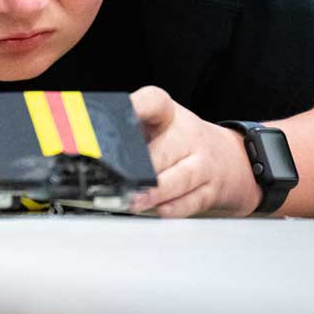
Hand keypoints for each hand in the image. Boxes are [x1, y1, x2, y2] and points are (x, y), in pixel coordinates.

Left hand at [129, 86, 261, 217]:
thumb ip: (127, 129)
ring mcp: (202, 164)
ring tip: (132, 200)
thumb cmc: (182, 140)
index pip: (154, 102)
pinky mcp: (211, 190)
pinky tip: (158, 211)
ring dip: (154, 192)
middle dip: (141, 165)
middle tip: (116, 175)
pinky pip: (192, 201)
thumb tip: (79, 136)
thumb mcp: (159, 124)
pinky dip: (173, 208)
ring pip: (179, 178)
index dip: (137, 106)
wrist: (234, 159)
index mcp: (169, 115)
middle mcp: (188, 136)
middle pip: (165, 148)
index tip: (120, 112)